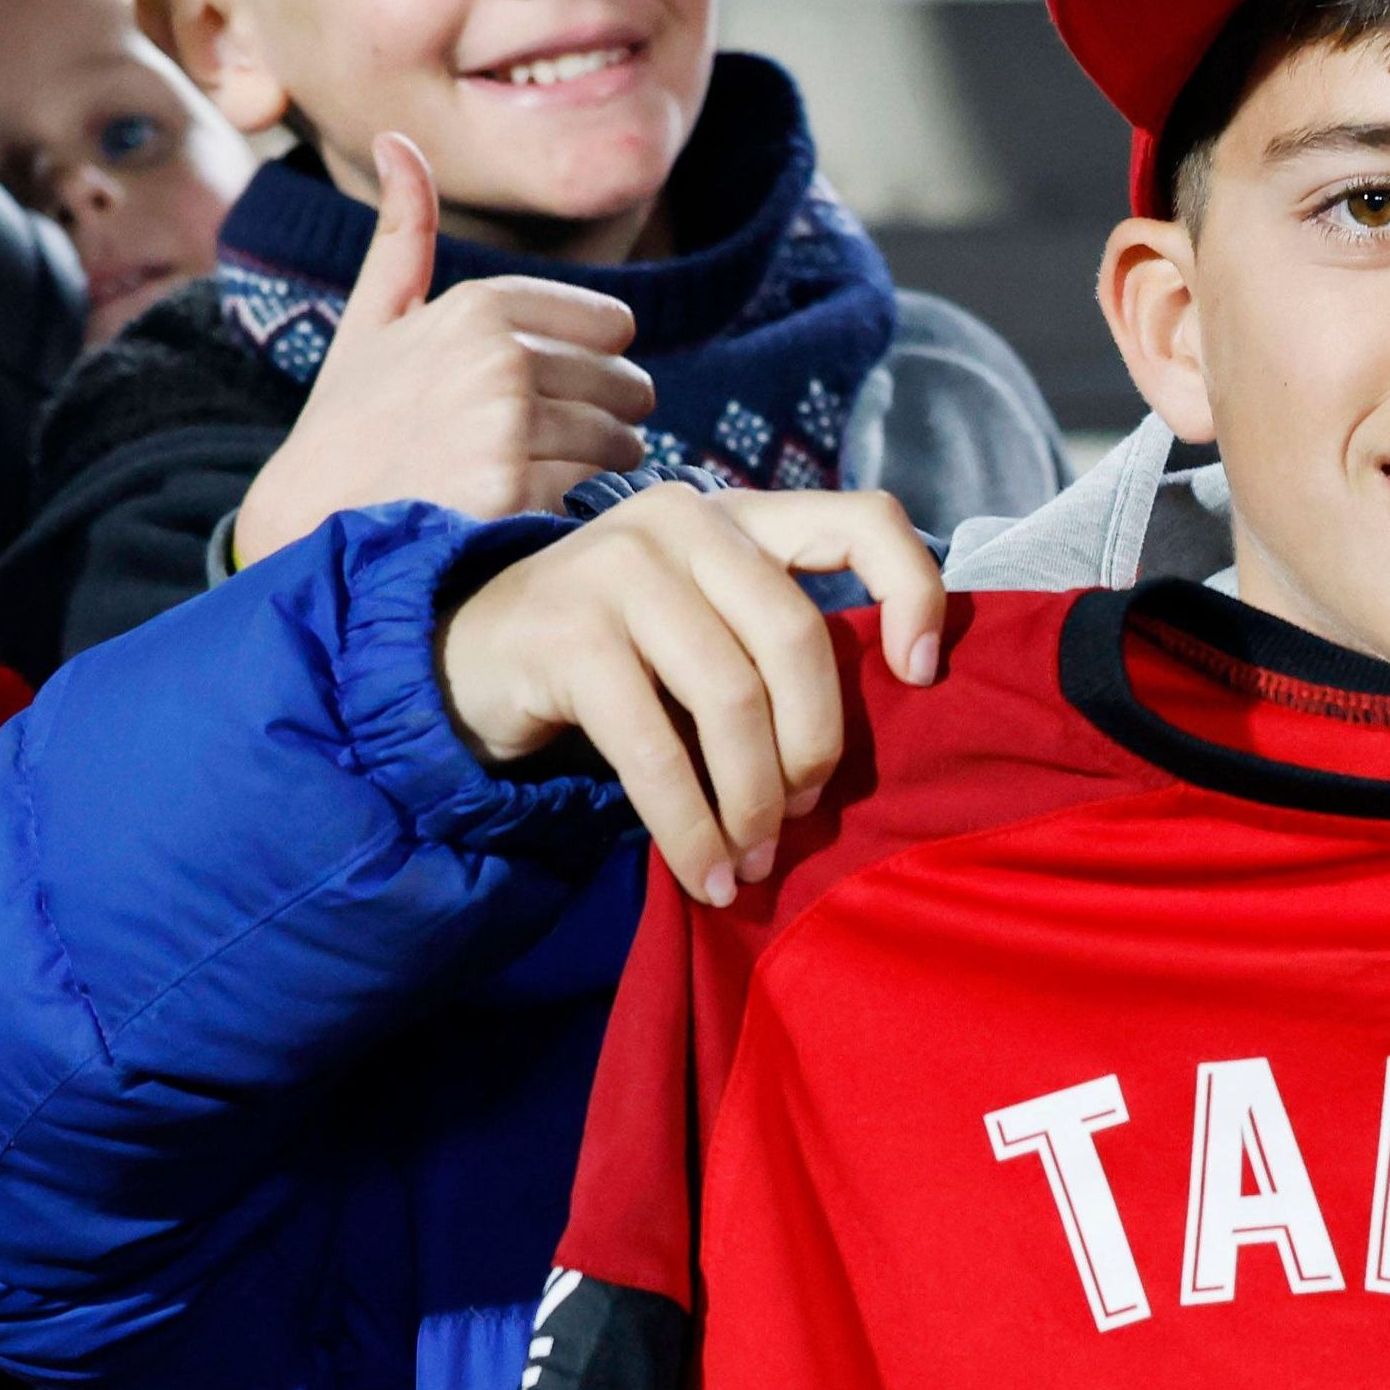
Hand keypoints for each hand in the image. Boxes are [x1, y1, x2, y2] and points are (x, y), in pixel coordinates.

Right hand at [229, 133, 659, 566]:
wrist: (313, 520)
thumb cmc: (349, 418)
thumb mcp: (372, 317)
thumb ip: (402, 234)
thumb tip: (396, 140)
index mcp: (480, 306)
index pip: (613, 325)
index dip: (596, 360)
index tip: (562, 385)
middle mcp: (500, 360)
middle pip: (626, 386)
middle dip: (607, 415)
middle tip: (561, 441)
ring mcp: (509, 430)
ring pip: (620, 443)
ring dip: (599, 465)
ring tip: (546, 475)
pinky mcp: (515, 497)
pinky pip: (595, 496)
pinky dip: (576, 509)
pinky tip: (530, 511)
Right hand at [441, 482, 941, 901]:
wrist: (467, 661)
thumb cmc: (613, 659)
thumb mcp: (704, 628)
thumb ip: (774, 645)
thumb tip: (873, 738)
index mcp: (738, 516)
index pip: (864, 519)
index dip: (914, 592)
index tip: (922, 677)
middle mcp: (682, 521)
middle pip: (797, 639)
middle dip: (813, 746)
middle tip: (801, 813)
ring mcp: (618, 568)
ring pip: (731, 700)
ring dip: (751, 801)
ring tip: (751, 859)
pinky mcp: (568, 635)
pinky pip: (656, 751)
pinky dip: (690, 828)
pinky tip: (705, 873)